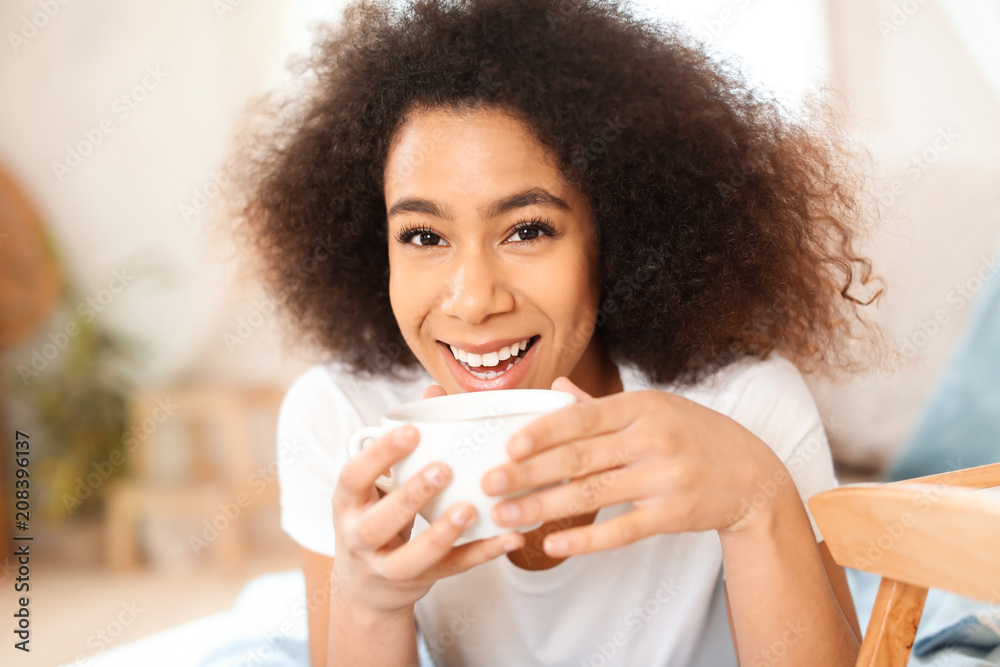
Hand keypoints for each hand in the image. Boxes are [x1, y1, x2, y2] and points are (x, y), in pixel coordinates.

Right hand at [330, 382, 523, 615]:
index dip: (380, 456)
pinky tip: (509, 538)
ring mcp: (387, 567)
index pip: (354, 477)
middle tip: (444, 469)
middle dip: (410, 496)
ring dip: (442, 533)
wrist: (365, 586)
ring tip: (470, 509)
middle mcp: (360, 537)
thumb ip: (403, 441)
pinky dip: (482, 554)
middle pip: (378, 522)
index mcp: (349, 503)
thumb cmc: (376, 515)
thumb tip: (434, 389)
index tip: (411, 431)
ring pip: (412, 556)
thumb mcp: (375, 482)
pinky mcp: (419, 583)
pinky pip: (453, 570)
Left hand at [480, 377, 786, 557]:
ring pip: (592, 494)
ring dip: (543, 506)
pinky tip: (553, 544)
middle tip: (490, 484)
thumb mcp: (654, 409)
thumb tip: (555, 387)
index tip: (507, 446)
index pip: (582, 419)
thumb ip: (601, 405)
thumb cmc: (695, 435)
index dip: (542, 433)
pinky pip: (621, 530)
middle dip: (528, 472)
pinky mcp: (673, 514)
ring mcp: (664, 478)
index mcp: (642, 407)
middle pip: (578, 458)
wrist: (753, 475)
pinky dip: (585, 539)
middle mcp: (652, 439)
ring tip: (507, 515)